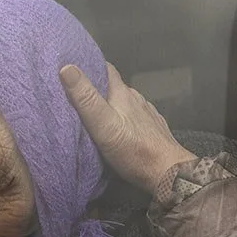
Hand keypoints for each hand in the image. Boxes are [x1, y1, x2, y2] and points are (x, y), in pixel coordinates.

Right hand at [61, 63, 194, 193]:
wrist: (169, 173)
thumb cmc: (134, 150)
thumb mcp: (103, 125)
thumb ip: (86, 99)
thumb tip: (66, 68)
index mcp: (123, 93)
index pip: (106, 69)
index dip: (90, 64)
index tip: (74, 65)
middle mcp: (136, 99)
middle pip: (114, 86)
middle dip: (96, 86)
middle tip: (76, 92)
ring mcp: (146, 115)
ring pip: (124, 103)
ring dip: (109, 104)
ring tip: (92, 111)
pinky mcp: (152, 130)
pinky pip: (133, 118)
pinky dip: (122, 118)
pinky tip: (116, 128)